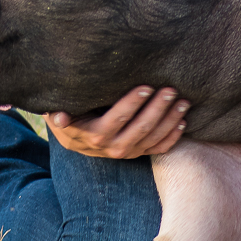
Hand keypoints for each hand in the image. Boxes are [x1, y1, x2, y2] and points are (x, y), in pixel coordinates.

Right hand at [48, 85, 189, 158]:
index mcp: (94, 135)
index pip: (117, 119)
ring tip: (183, 102)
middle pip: (141, 128)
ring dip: (170, 120)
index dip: (132, 103)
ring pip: (153, 138)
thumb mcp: (58, 113)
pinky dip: (172, 136)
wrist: (74, 138)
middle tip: (170, 90)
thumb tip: (58, 118)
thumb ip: (57, 114)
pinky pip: (159, 148)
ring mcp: (127, 152)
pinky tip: (183, 121)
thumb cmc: (69, 115)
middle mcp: (112, 147)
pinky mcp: (137, 154)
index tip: (146, 87)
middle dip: (158, 108)